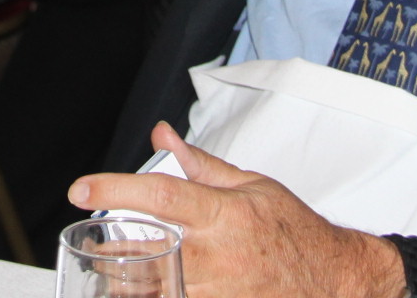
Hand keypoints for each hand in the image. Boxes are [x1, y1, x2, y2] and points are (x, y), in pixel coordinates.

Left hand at [67, 122, 406, 297]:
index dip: (115, 190)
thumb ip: (201, 164)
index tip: (82, 189)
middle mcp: (218, 254)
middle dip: (111, 246)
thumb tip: (163, 135)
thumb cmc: (294, 231)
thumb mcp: (252, 185)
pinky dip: (158, 296)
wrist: (335, 280)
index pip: (160, 196)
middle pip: (147, 248)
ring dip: (127, 281)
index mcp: (224, 213)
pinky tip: (144, 291)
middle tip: (91, 240)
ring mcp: (220, 290)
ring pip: (157, 287)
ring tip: (107, 273)